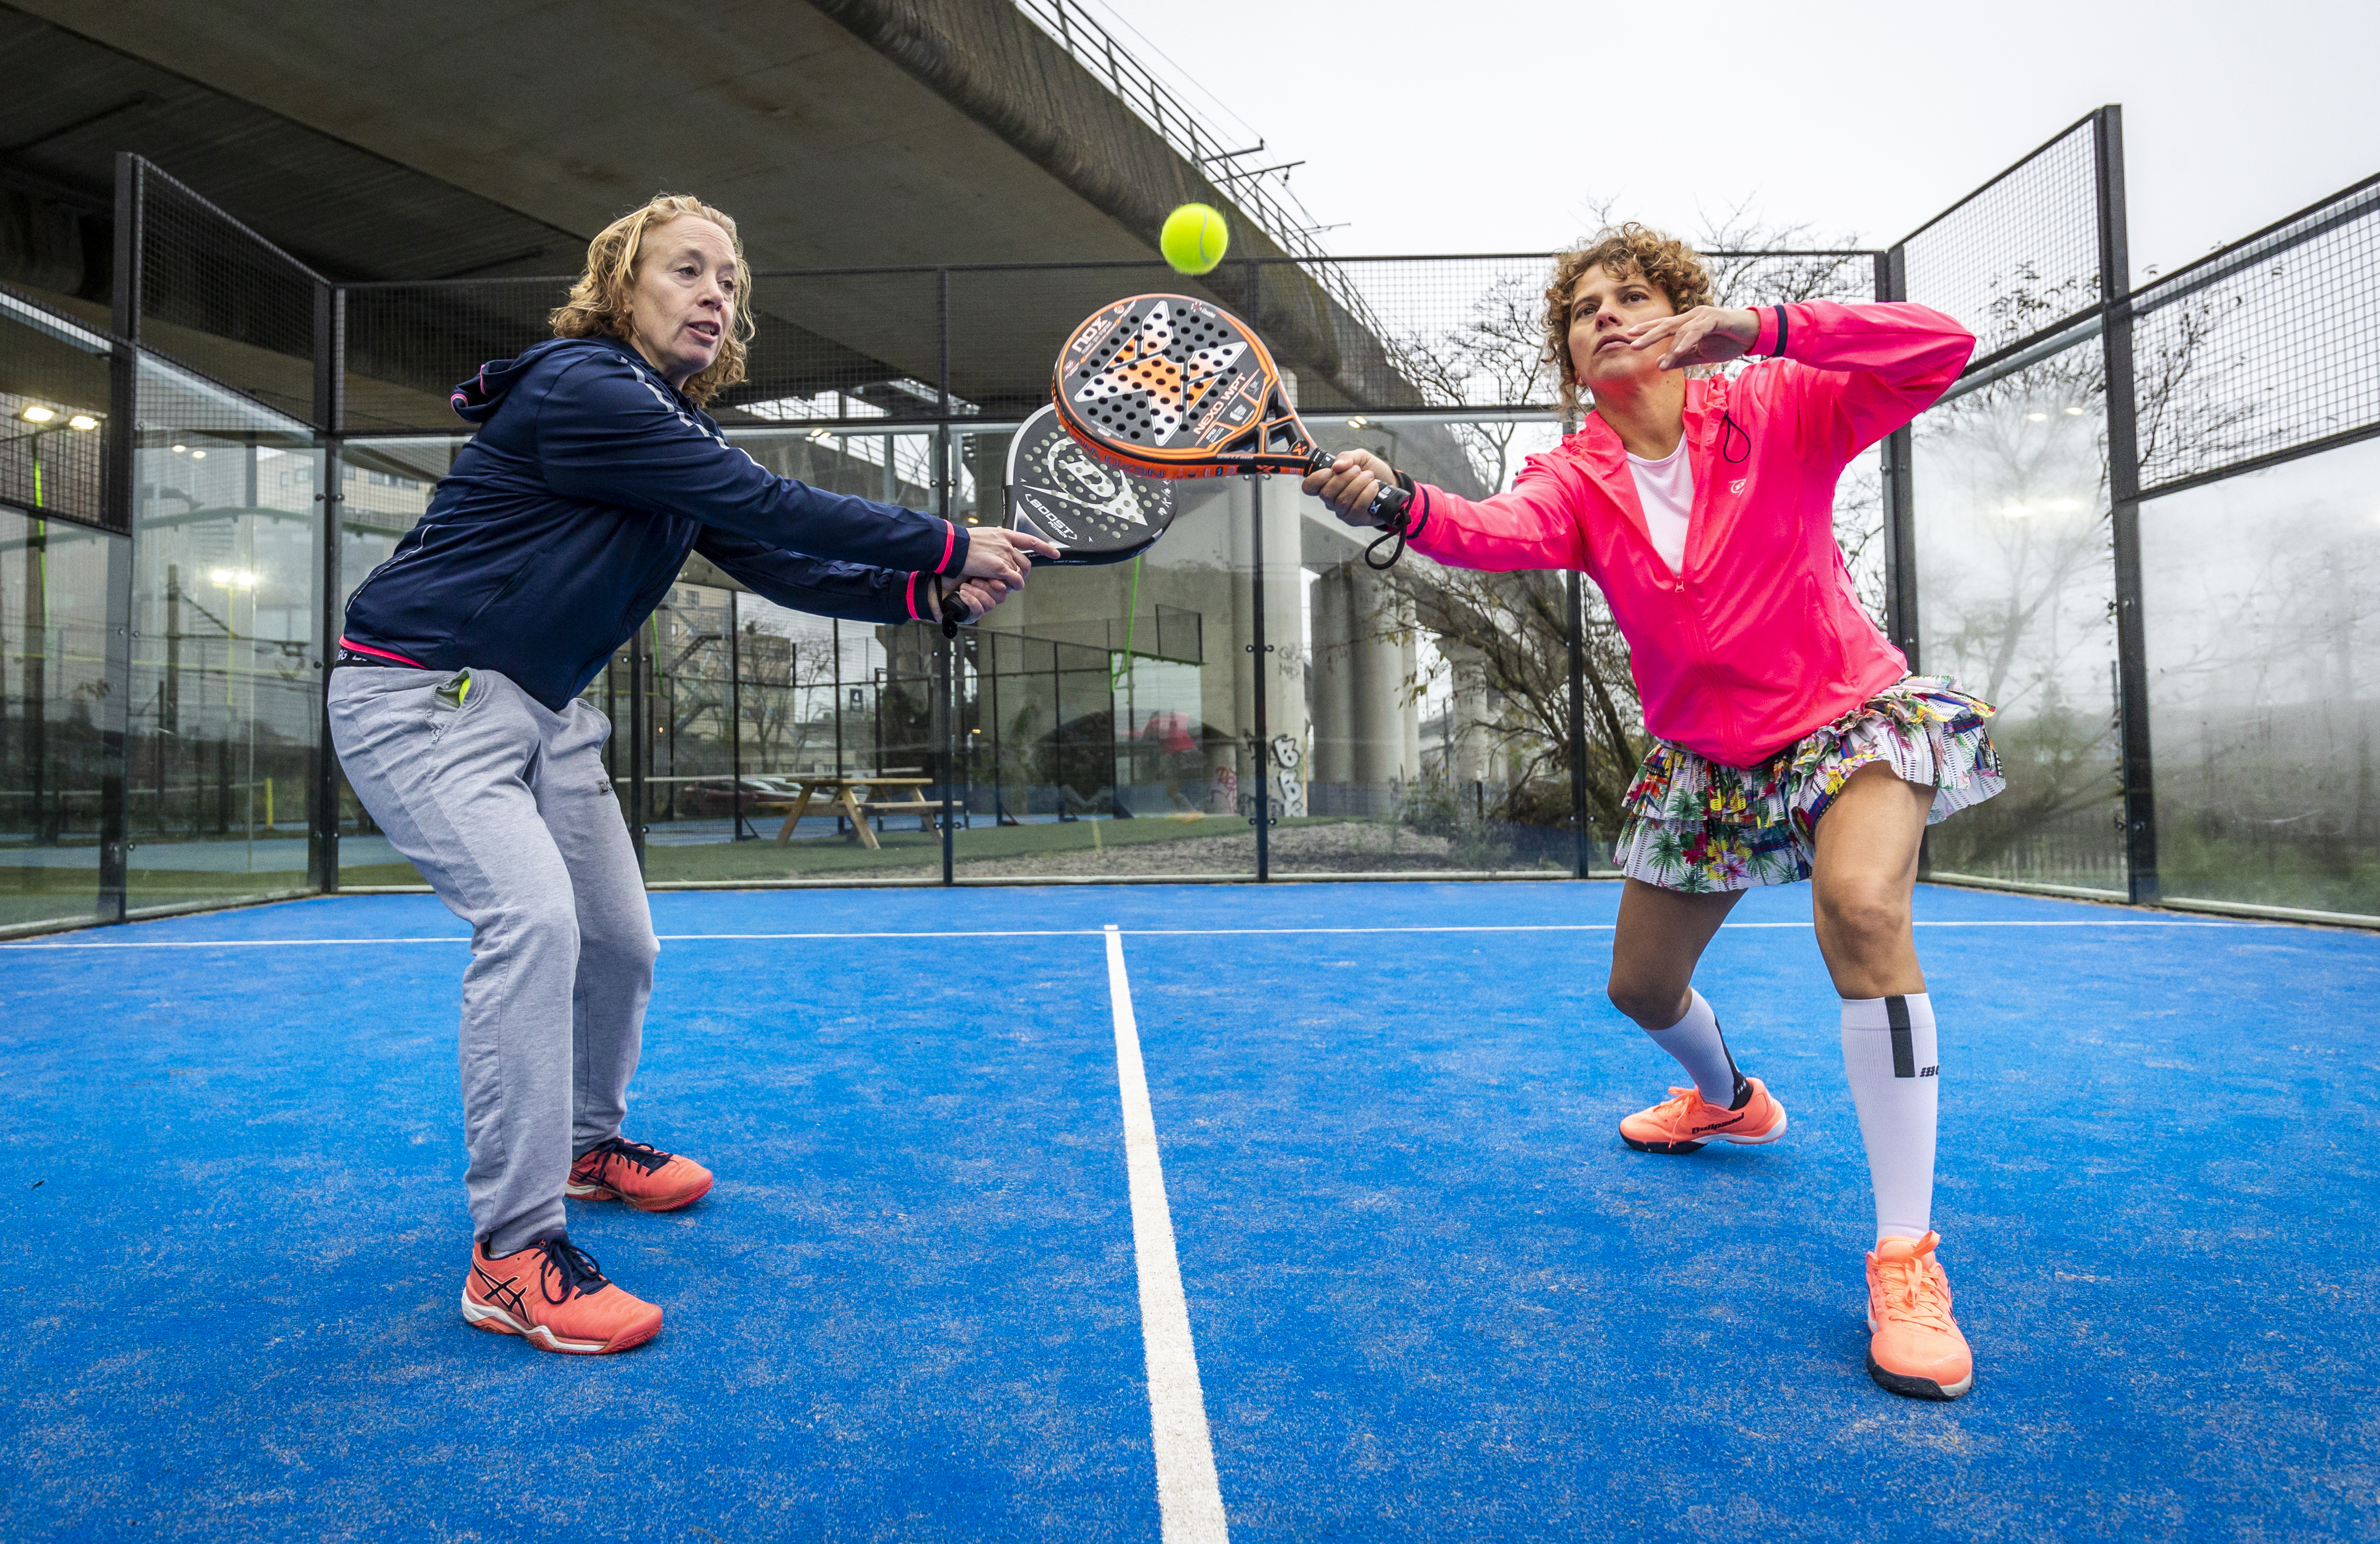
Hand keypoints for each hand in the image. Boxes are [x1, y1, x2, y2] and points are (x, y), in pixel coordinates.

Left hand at [932, 577, 1003, 624]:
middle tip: (974, 580)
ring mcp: (980, 607)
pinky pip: (979, 611)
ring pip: (991, 604)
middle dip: (987, 586)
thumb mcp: (972, 567)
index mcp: (990, 583)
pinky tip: (962, 594)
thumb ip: (989, 571)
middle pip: (1001, 596)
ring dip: (978, 593)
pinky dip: (971, 601)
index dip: (1000, 581)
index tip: (991, 573)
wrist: (932, 586)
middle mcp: (987, 596)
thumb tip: (1006, 577)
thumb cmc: (951, 574)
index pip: (1006, 586)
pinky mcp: (971, 616)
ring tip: (964, 587)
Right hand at [961, 525, 1060, 589]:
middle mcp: (1007, 545)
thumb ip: (994, 538)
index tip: (1055, 553)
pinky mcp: (999, 568)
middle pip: (1026, 561)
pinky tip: (1009, 586)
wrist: (953, 546)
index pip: (1030, 540)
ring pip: (1020, 572)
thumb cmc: (962, 542)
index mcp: (1004, 534)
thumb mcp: (983, 534)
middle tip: (1016, 576)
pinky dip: (1015, 585)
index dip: (1045, 547)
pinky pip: (1015, 580)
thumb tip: (997, 535)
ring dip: (1016, 580)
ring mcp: (1004, 556)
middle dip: (1024, 571)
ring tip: (1007, 582)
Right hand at [1299, 449, 1397, 527]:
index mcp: (1327, 483)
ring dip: (1358, 485)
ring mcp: (1342, 511)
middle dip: (1344, 478)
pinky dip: (1366, 495)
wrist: (1391, 483)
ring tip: (1369, 477)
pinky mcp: (1354, 519)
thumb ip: (1347, 457)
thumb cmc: (1372, 472)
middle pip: (1326, 494)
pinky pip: (1356, 509)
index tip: (1330, 471)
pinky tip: (1373, 487)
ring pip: (1342, 501)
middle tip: (1358, 470)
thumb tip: (1337, 466)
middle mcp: (1331, 499)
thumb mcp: (1360, 457)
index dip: (1316, 479)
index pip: (1309, 487)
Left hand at [1625, 306, 1761, 370]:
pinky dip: (1686, 342)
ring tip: (1655, 360)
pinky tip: (1677, 351)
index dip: (1646, 331)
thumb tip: (1660, 365)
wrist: (1754, 334)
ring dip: (1667, 346)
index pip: (1663, 326)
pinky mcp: (1715, 318)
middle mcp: (1692, 316)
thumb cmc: (1728, 341)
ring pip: (1680, 330)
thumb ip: (1681, 358)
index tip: (1629, 338)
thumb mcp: (1701, 355)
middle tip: (1630, 343)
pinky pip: (1697, 331)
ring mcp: (1703, 315)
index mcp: (1688, 323)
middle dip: (1647, 334)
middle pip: (1666, 325)